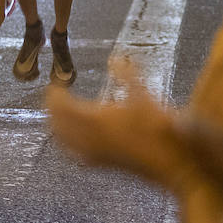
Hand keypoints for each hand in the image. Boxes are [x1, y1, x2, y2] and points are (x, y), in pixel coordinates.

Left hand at [46, 62, 182, 185]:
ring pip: (63, 141)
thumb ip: (128, 74)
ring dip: (56, 126)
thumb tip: (115, 57)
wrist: (171, 162)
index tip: (54, 85)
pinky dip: (67, 145)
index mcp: (97, 119)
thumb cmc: (159, 128)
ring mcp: (95, 153)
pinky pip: (76, 155)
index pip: (62, 106)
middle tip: (51, 97)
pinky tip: (72, 141)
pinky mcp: (103, 165)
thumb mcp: (145, 95)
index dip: (54, 95)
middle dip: (51, 110)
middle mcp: (90, 138)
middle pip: (57, 124)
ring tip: (56, 115)